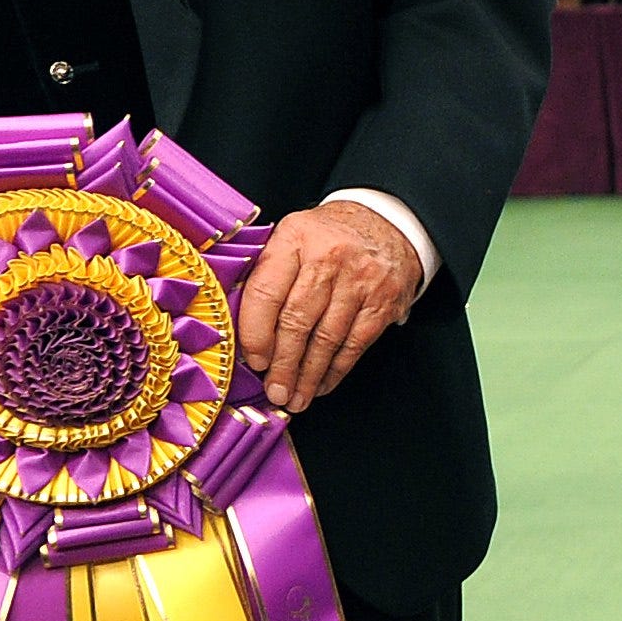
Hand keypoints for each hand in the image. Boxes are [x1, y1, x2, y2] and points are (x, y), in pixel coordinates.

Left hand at [235, 199, 422, 412]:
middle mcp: (329, 257)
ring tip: (294, 398)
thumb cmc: (326, 236)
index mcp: (295, 238)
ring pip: (327, 338)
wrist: (386, 222)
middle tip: (273, 391)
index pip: (266, 292)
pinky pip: (355, 344)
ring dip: (308, 375)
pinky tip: (321, 384)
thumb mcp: (291, 236)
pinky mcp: (384, 301)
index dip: (256, 333)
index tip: (253, 360)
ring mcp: (360, 281)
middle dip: (283, 364)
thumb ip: (266, 271)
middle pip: (298, 321)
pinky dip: (336, 370)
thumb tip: (236, 324)